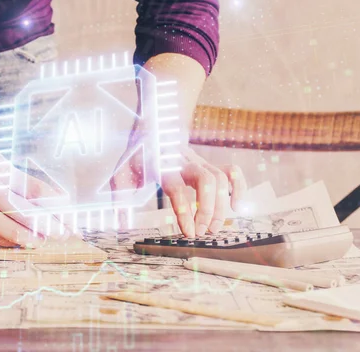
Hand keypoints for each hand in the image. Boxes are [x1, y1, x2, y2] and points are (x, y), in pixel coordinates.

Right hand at [0, 164, 70, 246]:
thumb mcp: (6, 182)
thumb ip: (31, 193)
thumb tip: (63, 209)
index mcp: (2, 174)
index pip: (37, 191)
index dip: (57, 207)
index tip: (70, 219)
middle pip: (28, 213)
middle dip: (49, 227)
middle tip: (62, 235)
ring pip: (14, 232)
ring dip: (32, 240)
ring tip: (40, 241)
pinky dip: (11, 243)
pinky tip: (18, 242)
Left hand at [110, 53, 246, 236]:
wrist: (153, 127)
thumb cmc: (138, 155)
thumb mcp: (123, 173)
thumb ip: (121, 197)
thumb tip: (120, 224)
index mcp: (163, 165)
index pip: (178, 189)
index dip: (185, 212)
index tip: (189, 233)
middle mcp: (185, 162)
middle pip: (206, 181)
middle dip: (207, 210)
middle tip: (201, 232)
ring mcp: (200, 161)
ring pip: (220, 178)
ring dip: (221, 205)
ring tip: (213, 228)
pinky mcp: (209, 163)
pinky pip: (232, 172)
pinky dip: (239, 189)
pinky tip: (236, 207)